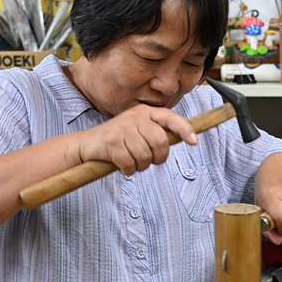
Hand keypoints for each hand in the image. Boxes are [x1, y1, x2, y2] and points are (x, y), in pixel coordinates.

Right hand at [75, 104, 197, 175]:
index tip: (194, 142)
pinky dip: (128, 170)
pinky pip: (130, 163)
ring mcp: (123, 127)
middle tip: (148, 161)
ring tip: (132, 162)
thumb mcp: (138, 131)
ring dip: (140, 166)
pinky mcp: (112, 142)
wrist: (87, 145)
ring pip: (145, 156)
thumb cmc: (118, 141)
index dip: (185, 129)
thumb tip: (186, 139)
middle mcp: (135, 116)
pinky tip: (122, 166)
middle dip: (158, 158)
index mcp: (145, 112)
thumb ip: (157, 133)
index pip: (170, 118)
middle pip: (160, 142)